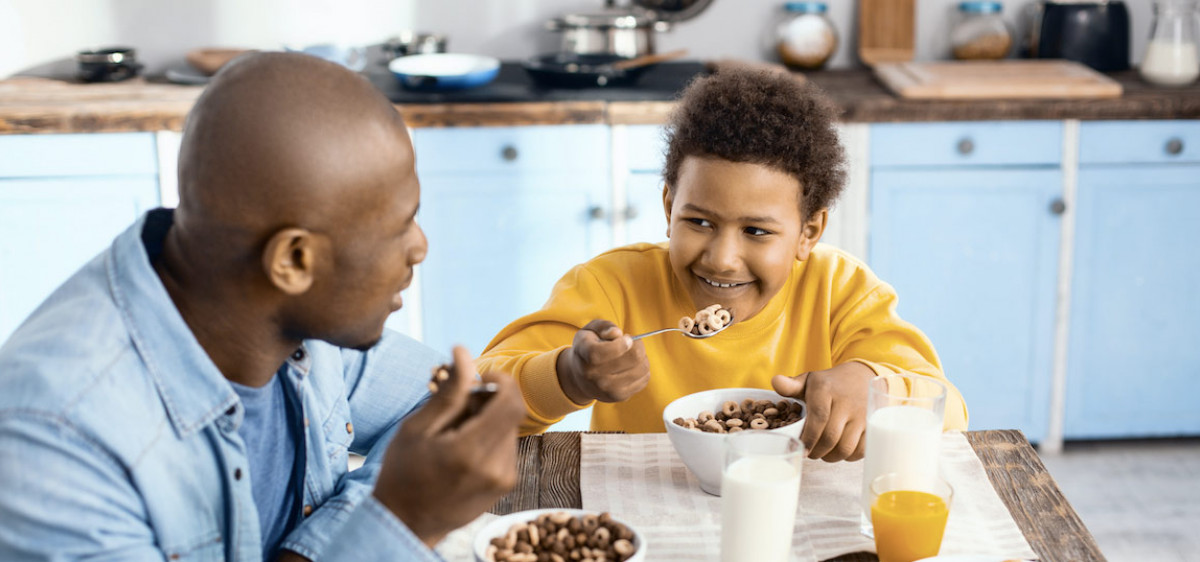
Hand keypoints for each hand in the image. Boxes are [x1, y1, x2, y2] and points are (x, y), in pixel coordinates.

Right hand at [372, 346, 525, 546]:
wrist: (405, 523)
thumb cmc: (403, 473)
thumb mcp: (418, 427)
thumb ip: (449, 391)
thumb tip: (463, 352)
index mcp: (472, 452)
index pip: (511, 402)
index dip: (502, 380)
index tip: (480, 378)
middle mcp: (496, 468)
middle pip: (510, 413)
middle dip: (488, 401)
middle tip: (456, 407)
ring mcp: (504, 480)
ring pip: (509, 429)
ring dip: (489, 420)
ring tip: (455, 432)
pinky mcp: (506, 486)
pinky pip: (506, 447)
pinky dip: (490, 438)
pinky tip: (463, 448)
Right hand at [556, 320, 649, 404]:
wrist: (580, 377)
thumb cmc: (589, 347)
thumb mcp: (590, 330)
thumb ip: (603, 326)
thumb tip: (617, 333)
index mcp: (585, 354)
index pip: (606, 351)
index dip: (622, 343)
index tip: (626, 337)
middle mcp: (594, 375)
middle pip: (634, 357)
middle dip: (637, 345)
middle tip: (631, 342)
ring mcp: (607, 389)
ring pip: (642, 368)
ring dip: (642, 357)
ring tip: (631, 354)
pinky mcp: (619, 397)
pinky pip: (644, 379)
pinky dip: (642, 369)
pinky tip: (631, 366)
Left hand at [771, 362, 874, 461]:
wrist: (862, 376)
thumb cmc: (830, 383)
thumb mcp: (810, 380)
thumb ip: (791, 385)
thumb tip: (775, 382)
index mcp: (826, 390)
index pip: (818, 418)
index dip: (809, 438)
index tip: (802, 449)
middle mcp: (846, 402)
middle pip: (831, 437)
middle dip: (817, 451)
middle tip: (811, 453)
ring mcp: (862, 415)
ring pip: (846, 447)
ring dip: (832, 457)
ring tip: (823, 453)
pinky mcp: (872, 426)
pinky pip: (861, 450)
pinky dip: (848, 457)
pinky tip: (839, 451)